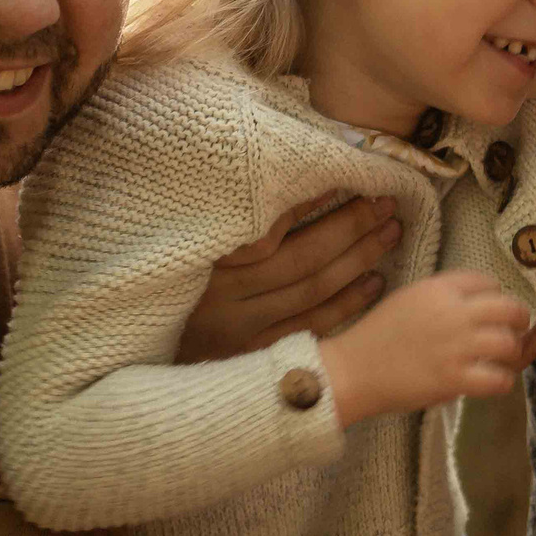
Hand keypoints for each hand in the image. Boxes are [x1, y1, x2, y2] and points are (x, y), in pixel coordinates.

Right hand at [175, 194, 399, 363]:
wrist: (145, 361)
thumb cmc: (170, 289)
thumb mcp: (185, 246)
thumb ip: (228, 220)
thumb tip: (280, 175)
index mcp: (205, 261)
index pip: (268, 226)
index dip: (311, 200)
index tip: (345, 176)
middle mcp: (223, 298)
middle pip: (302, 258)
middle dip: (351, 226)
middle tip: (386, 201)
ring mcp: (242, 333)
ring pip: (313, 292)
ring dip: (359, 259)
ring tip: (390, 231)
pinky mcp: (257, 358)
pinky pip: (313, 327)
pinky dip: (348, 303)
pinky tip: (375, 281)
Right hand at [319, 270, 528, 425]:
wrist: (352, 370)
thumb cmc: (378, 336)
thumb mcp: (409, 299)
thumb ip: (442, 296)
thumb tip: (477, 302)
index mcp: (439, 288)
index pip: (487, 282)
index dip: (496, 295)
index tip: (492, 310)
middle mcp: (453, 312)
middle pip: (509, 308)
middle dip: (518, 321)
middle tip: (513, 332)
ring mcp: (456, 346)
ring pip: (509, 344)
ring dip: (512, 354)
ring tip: (502, 361)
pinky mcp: (454, 379)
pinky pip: (499, 379)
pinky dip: (502, 382)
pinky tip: (492, 382)